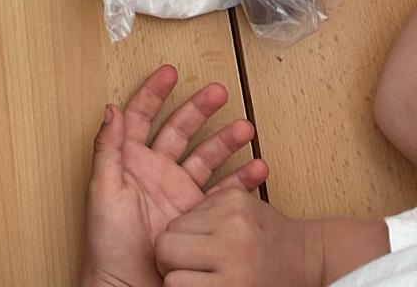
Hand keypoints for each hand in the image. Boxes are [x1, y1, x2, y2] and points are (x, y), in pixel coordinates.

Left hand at [81, 65, 267, 286]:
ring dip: (226, 141)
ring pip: (206, 158)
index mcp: (131, 161)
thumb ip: (108, 149)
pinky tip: (257, 169)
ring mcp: (178, 195)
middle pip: (180, 130)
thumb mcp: (103, 191)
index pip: (142, 116)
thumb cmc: (107, 243)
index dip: (154, 92)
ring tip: (247, 128)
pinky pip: (222, 194)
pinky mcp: (196, 218)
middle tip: (219, 91)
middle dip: (199, 109)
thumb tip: (110, 108)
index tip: (170, 72)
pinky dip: (241, 181)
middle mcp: (156, 173)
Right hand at [156, 190, 314, 286]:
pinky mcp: (233, 197)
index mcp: (234, 283)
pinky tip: (212, 233)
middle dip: (169, 258)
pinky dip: (198, 221)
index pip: (174, 282)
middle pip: (166, 246)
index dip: (174, 284)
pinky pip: (194, 209)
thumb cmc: (273, 286)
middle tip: (183, 266)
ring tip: (200, 250)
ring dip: (182, 237)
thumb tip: (172, 285)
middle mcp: (232, 248)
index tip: (183, 284)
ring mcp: (232, 217)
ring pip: (176, 223)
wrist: (308, 257)